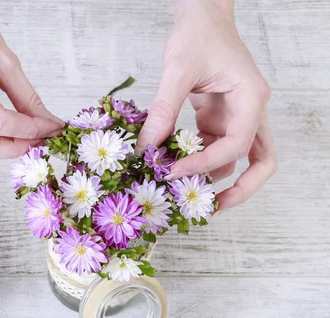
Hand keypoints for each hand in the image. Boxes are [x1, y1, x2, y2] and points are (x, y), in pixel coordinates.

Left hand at [136, 0, 276, 210]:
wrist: (202, 15)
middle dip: (241, 189)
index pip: (238, 144)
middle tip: (211, 208)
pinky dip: (196, 160)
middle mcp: (250, 111)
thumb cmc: (198, 34)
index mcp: (251, 98)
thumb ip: (164, 110)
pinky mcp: (218, 118)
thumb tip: (146, 148)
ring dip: (211, 176)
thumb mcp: (177, 70)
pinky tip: (172, 166)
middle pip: (261, 162)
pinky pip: (213, 148)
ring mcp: (236, 116)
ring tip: (180, 188)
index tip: (172, 171)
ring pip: (235, 159)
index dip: (206, 163)